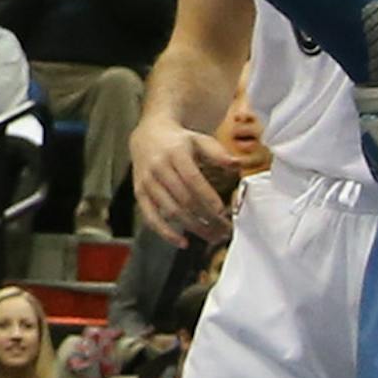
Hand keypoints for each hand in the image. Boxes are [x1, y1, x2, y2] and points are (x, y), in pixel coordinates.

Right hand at [132, 112, 240, 245]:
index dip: (207, 196)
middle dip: (206, 217)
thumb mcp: (198, 140)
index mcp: (175, 152)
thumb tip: (237, 164)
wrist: (147, 135)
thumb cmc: (178, 141)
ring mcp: (148, 182)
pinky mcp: (140, 194)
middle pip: (184, 199)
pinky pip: (151, 218)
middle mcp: (159, 167)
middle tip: (223, 229)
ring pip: (171, 211)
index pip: (192, 178)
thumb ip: (218, 153)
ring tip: (212, 236)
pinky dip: (166, 233)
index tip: (222, 211)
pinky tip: (183, 242)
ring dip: (192, 227)